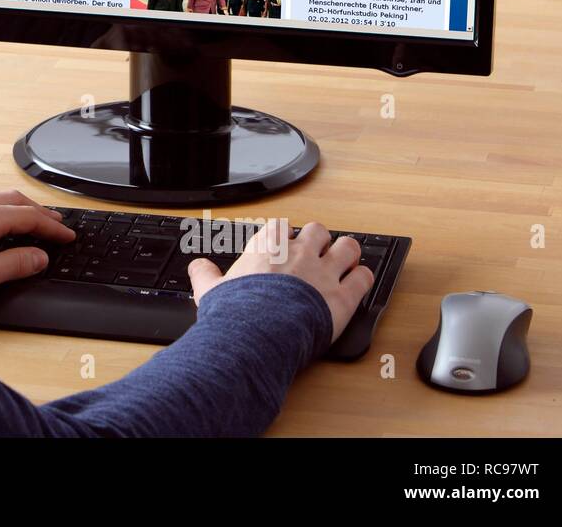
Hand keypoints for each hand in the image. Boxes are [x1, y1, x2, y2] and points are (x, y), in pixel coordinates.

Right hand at [187, 219, 373, 344]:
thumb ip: (205, 275)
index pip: (280, 227)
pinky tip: (360, 282)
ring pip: (347, 246)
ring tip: (344, 261)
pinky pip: (363, 277)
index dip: (284, 236)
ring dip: (347, 252)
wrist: (259, 334)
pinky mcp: (343, 295)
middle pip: (318, 230)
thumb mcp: (210, 290)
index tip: (283, 245)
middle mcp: (298, 253)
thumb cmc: (236, 312)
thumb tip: (197, 266)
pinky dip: (363, 278)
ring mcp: (323, 272)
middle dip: (319, 240)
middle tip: (316, 253)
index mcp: (267, 248)